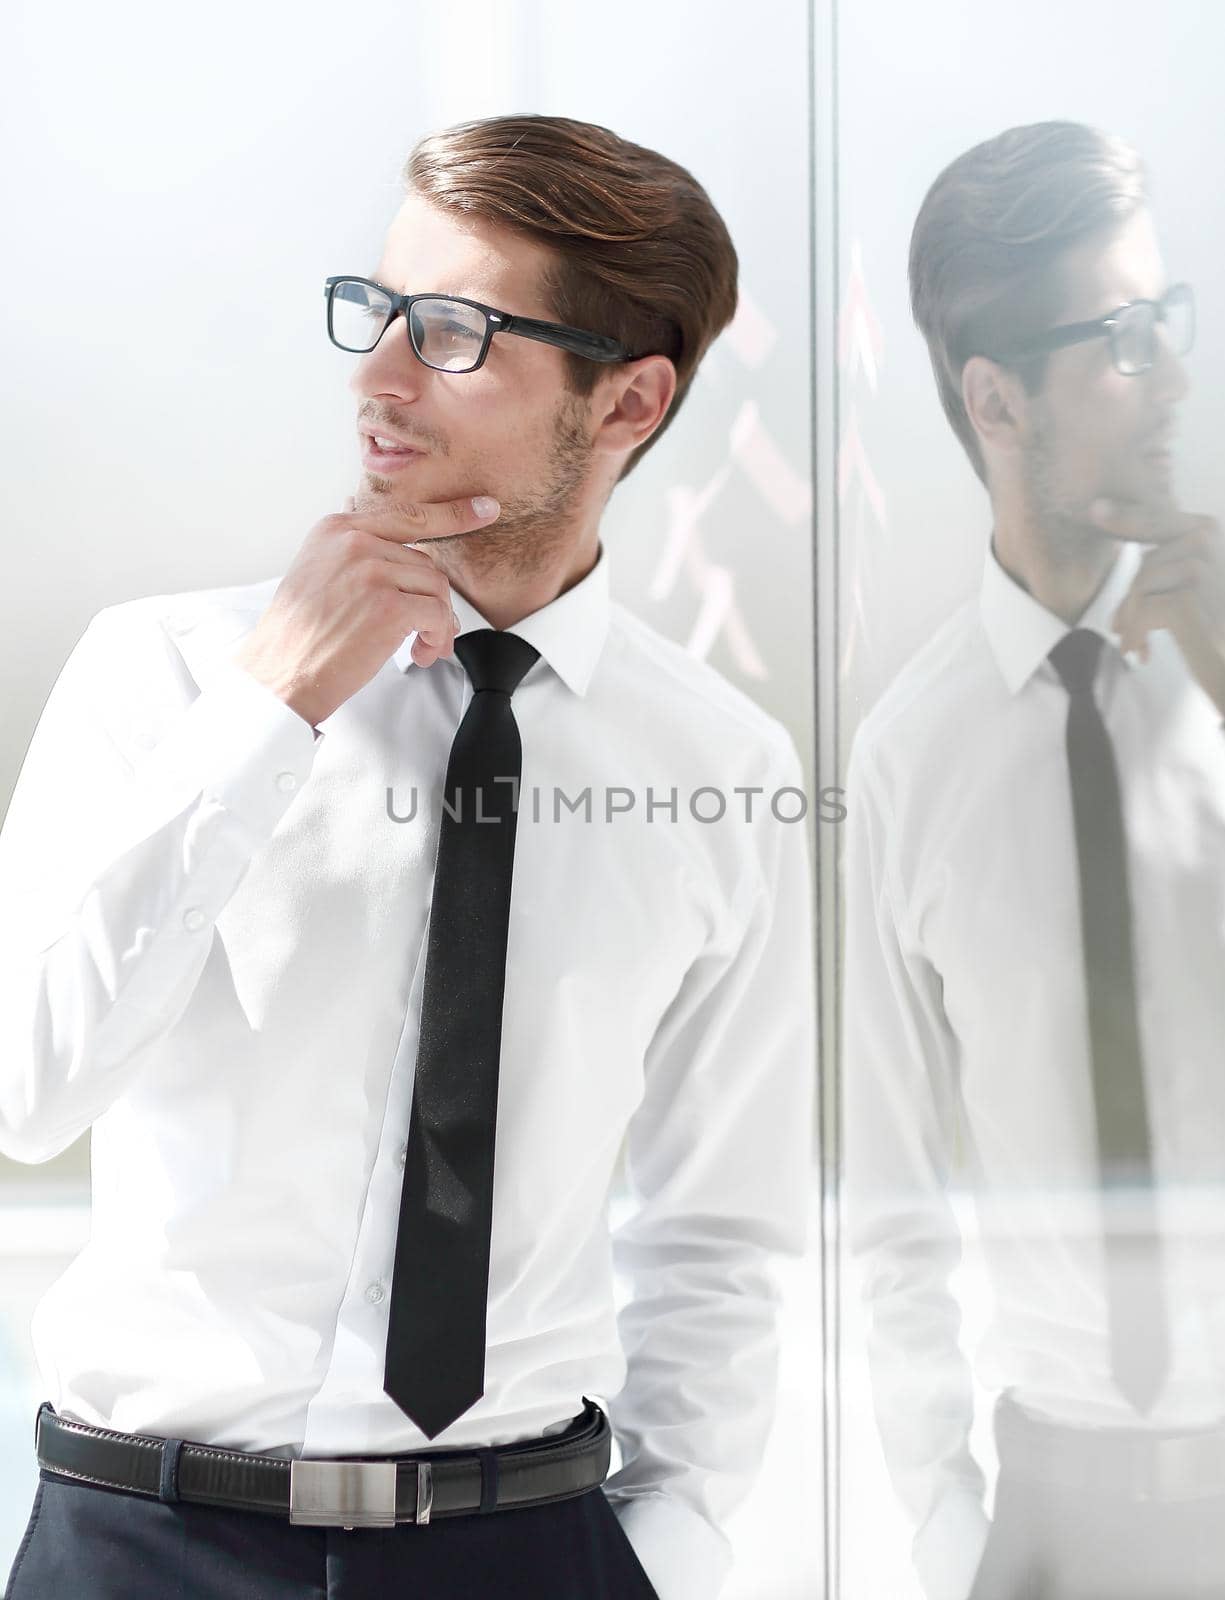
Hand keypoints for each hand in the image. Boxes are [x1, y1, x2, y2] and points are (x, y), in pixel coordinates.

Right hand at [230, 492, 499, 727]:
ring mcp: (371, 571)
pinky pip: (438, 615)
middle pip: (426, 563)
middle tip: (430, 633)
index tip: (484, 509)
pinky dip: (438, 638)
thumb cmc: (298, 636)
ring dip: (439, 624)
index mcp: (337, 529)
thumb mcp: (317, 572)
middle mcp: (354, 542)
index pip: (407, 514)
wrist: (277, 674)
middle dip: (434, 601)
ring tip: (422, 648)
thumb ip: (355, 554)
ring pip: (437, 588)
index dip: (452, 514)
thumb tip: (403, 553)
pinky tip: (420, 653)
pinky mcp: (387, 607)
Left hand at [1087, 495, 1224, 717]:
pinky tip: (1141, 652)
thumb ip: (1170, 563)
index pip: (1160, 520)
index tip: (1095, 510)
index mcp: (1210, 534)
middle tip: (1120, 628)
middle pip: (1147, 562)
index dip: (1128, 517)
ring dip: (1130, 619)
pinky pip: (1143, 609)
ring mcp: (1203, 571)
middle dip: (1130, 599)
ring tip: (1133, 643)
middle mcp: (1212, 545)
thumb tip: (1127, 543)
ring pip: (1141, 585)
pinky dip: (1136, 633)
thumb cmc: (1217, 635)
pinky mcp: (1189, 602)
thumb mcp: (1198, 591)